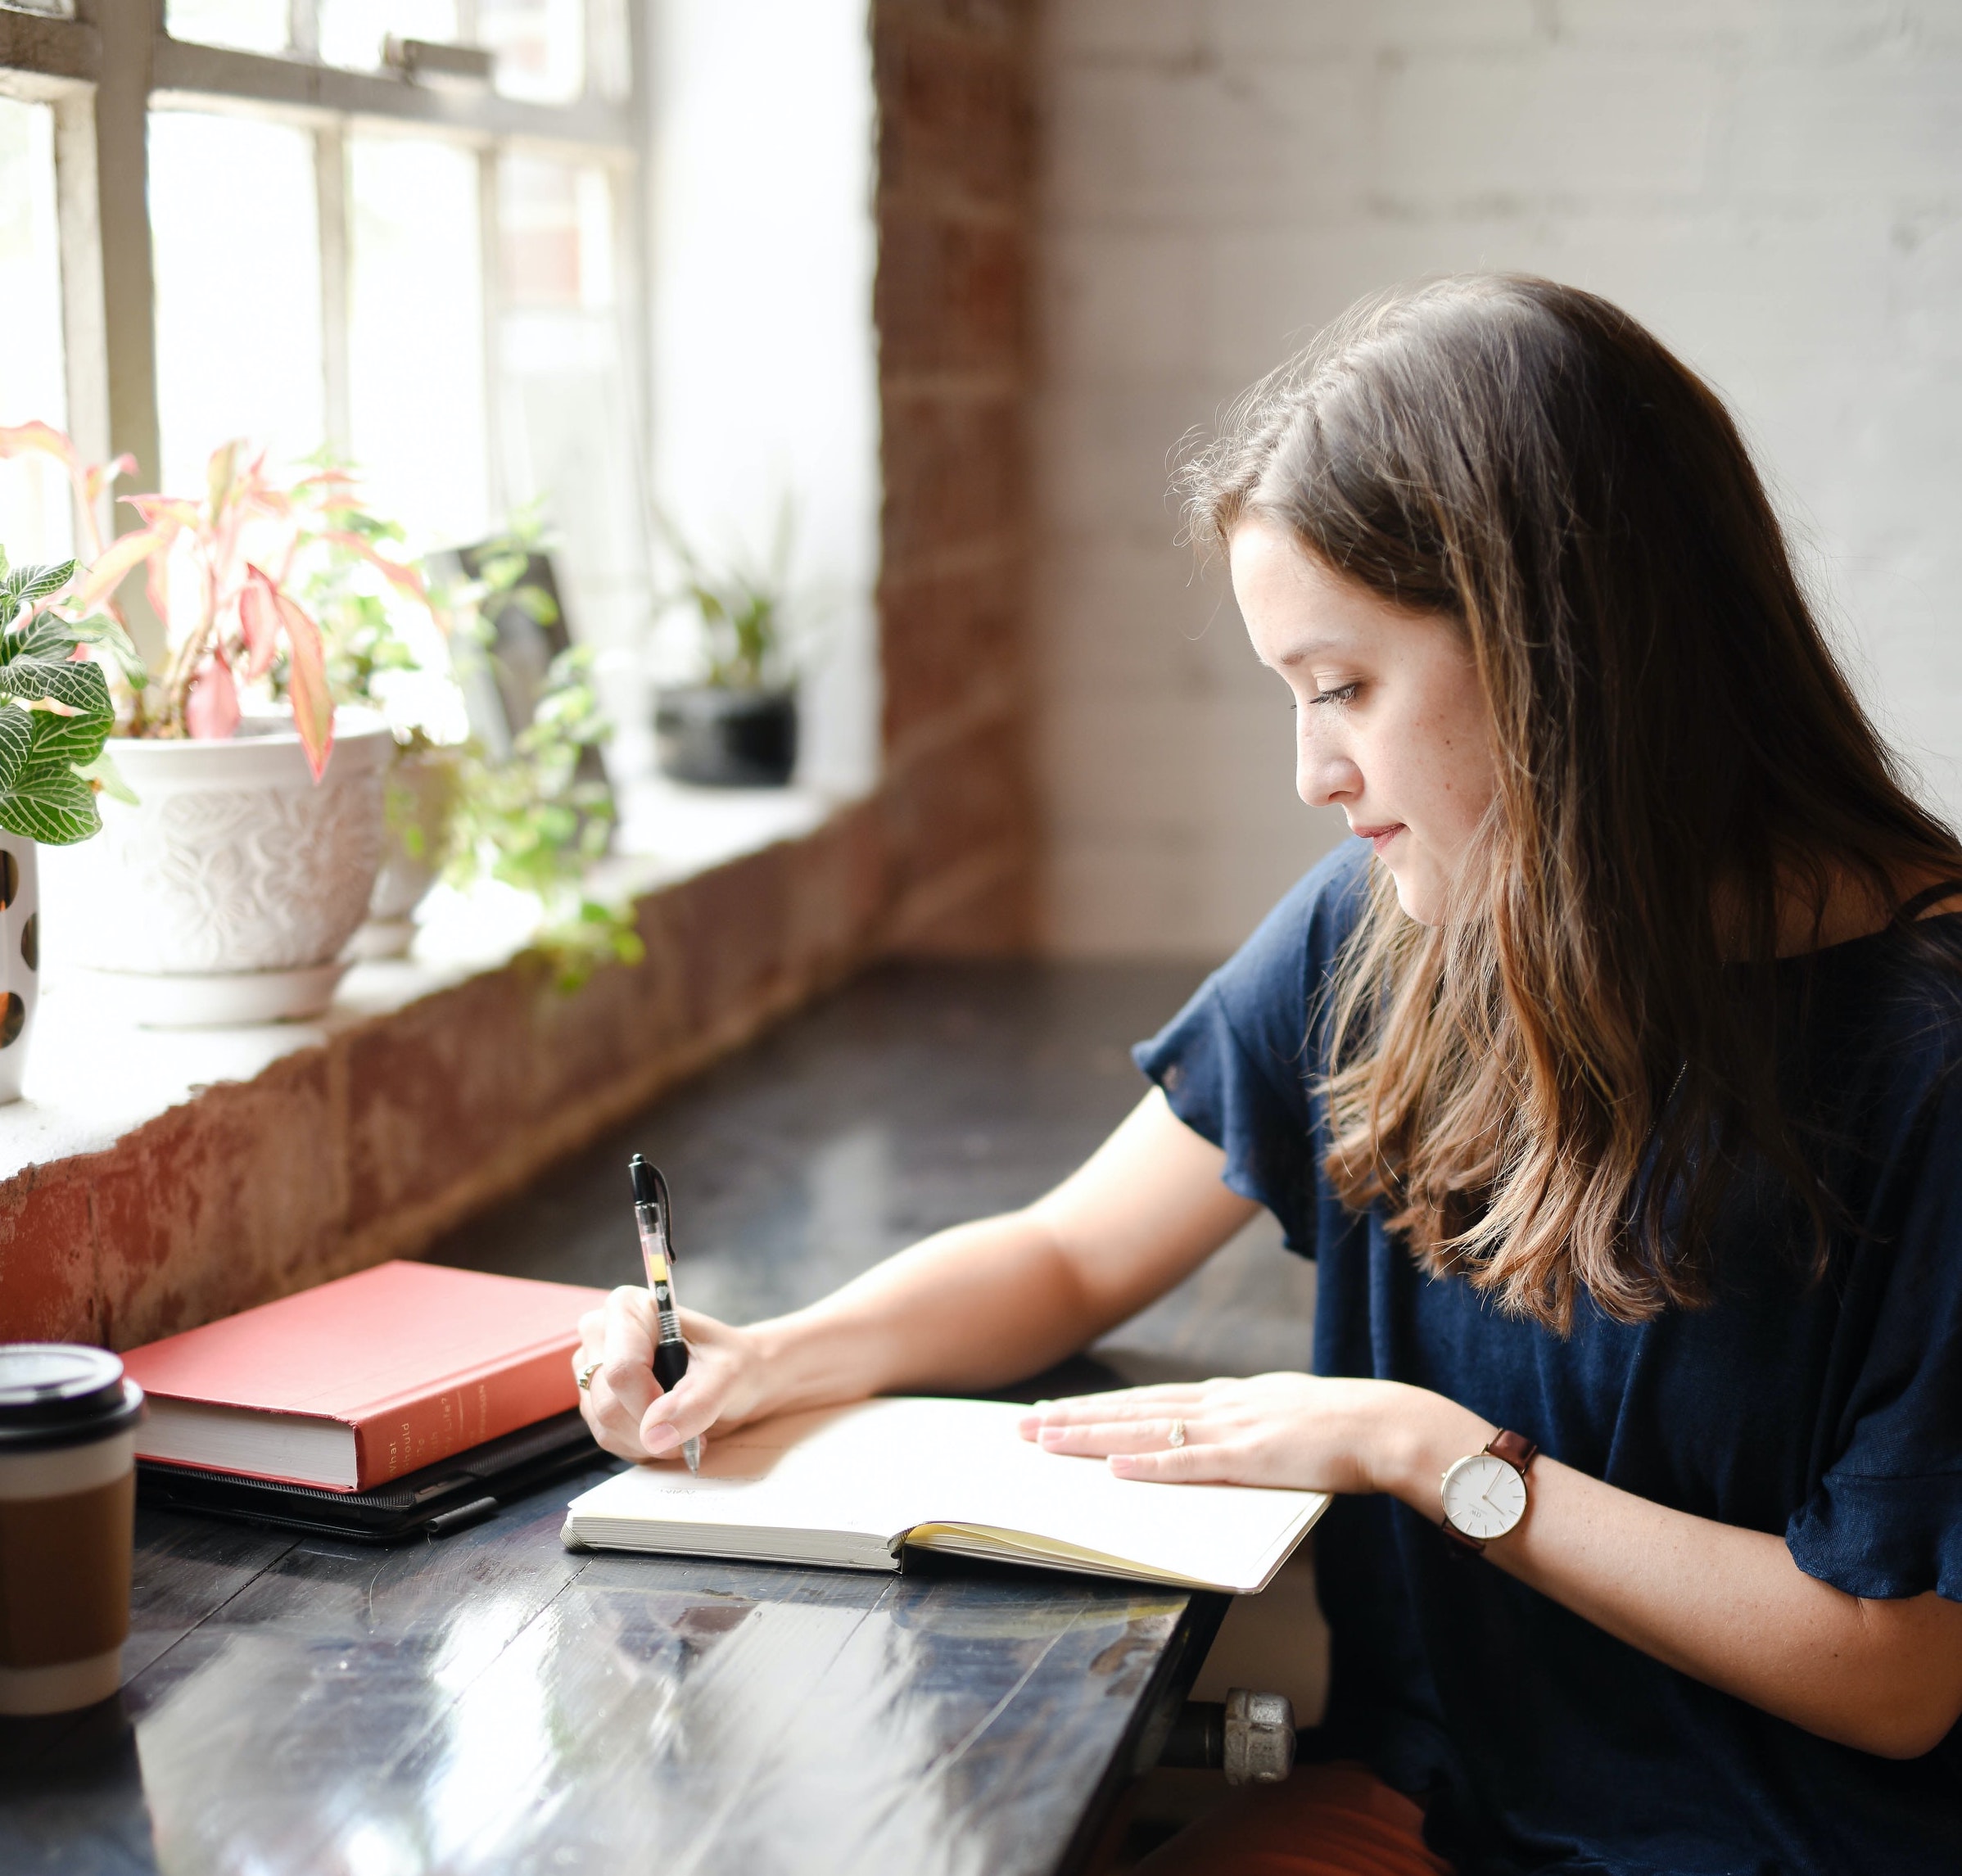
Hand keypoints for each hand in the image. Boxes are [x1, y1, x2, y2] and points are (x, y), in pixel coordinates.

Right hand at [573, 1286, 765, 1462]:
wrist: (738, 1378)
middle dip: (653, 1429)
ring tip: (684, 1428)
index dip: (650, 1405)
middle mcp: (601, 1333)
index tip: (685, 1415)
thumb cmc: (734, 1363)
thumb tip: (654, 1433)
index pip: (622, 1370)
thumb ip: (696, 1402)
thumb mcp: (729, 1375)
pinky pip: (607, 1437)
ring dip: (649, 1442)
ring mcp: (592, 1367)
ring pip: (605, 1426)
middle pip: (609, 1403)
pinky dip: (641, 1446)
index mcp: (629, 1308)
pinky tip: (666, 1431)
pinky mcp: (593, 1398)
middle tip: (693, 1429)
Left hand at [1018, 1372, 1475, 1496]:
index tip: (1054, 1412)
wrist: (1386, 1425)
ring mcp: (1231, 1429)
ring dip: (1092, 1437)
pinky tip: (1112, 1467)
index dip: (1097, 1407)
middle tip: (1022, 1427)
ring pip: (1145, 1430)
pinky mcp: (1249, 1458)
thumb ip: (1244, 1425)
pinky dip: (1148, 1465)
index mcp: (1227, 1397)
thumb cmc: (1342, 1429)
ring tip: (1045, 1441)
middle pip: (1131, 1410)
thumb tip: (1213, 1438)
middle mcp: (1219, 1405)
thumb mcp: (1281, 1415)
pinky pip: (1188, 1463)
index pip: (1147, 1399)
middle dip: (1073, 1419)